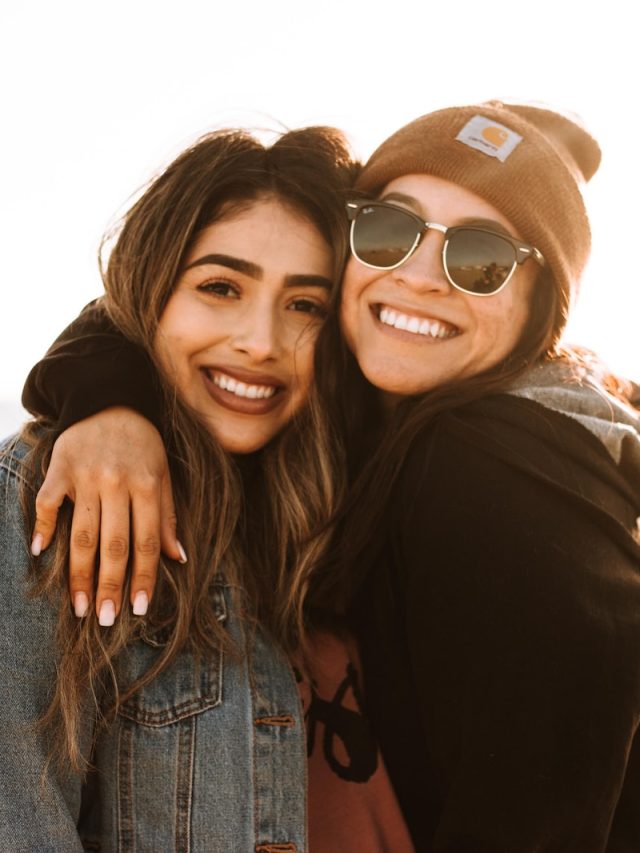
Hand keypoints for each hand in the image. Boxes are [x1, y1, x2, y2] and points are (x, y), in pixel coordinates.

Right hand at [31, 407, 185, 623]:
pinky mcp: (59, 468)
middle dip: (110, 586)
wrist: (108, 399)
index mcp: (146, 485)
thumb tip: (178, 558)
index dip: (143, 577)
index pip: (146, 541)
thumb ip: (167, 515)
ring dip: (79, 573)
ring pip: (81, 533)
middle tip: (105, 620)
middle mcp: (116, 483)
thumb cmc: (141, 443)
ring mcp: (85, 476)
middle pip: (113, 544)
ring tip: (78, 607)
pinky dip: (42, 526)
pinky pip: (47, 502)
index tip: (139, 609)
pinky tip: (41, 553)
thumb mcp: (162, 473)